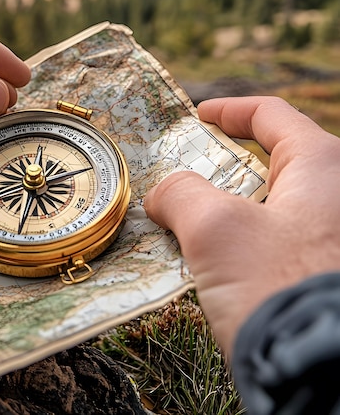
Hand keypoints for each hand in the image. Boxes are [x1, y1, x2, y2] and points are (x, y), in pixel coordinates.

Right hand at [144, 96, 339, 356]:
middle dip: (224, 166)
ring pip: (275, 205)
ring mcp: (334, 237)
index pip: (272, 115)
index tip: (197, 116)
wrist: (326, 376)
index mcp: (324, 167)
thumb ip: (181, 194)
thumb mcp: (215, 229)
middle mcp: (338, 197)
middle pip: (274, 161)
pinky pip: (281, 241)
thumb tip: (164, 193)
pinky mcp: (325, 272)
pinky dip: (247, 240)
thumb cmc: (278, 288)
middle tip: (185, 177)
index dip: (228, 110)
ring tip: (190, 225)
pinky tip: (219, 264)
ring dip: (231, 208)